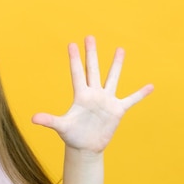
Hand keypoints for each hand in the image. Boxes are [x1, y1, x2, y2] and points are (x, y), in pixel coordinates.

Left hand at [32, 36, 153, 154]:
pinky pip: (131, 100)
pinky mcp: (117, 110)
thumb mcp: (61, 127)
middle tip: (90, 36)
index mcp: (81, 96)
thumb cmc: (72, 136)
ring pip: (112, 78)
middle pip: (94, 69)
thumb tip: (33, 119)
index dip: (75, 59)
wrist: (86, 147)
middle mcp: (94, 94)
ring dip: (117, 65)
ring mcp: (106, 101)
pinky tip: (150, 86)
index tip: (72, 44)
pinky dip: (140, 94)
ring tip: (120, 49)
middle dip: (92, 54)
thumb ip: (50, 120)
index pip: (78, 73)